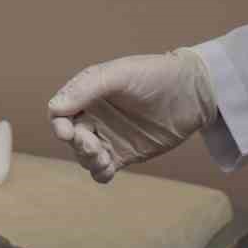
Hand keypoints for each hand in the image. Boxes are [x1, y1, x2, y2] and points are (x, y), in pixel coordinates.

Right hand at [47, 48, 217, 181]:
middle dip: (77, 143)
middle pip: (71, 136)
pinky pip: (102, 169)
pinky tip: (108, 168)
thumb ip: (87, 89)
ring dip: (87, 159)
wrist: (192, 92)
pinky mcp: (124, 154)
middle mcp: (95, 115)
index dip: (59, 124)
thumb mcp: (119, 75)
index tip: (67, 132)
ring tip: (103, 158)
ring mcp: (109, 136)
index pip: (61, 112)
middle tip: (93, 145)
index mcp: (88, 93)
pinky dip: (99, 172)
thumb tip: (55, 108)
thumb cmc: (155, 75)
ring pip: (84, 155)